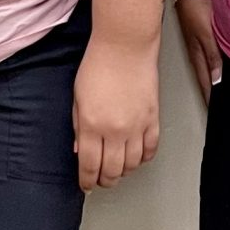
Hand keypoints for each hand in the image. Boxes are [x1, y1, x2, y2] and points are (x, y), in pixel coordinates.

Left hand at [73, 36, 159, 189]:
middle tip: (101, 179)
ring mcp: (136, 126)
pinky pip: (150, 149)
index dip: (87, 181)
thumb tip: (80, 150)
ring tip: (118, 169)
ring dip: (124, 171)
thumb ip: (78, 127)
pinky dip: (143, 158)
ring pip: (133, 165)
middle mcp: (115, 130)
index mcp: (92, 125)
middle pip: (112, 171)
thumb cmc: (98, 64)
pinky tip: (136, 156)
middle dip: (105, 180)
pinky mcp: (152, 119)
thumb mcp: (77, 97)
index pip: (90, 166)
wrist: (124, 45)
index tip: (86, 184)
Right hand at [175, 0, 221, 101]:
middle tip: (222, 107)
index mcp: (196, 54)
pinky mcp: (204, 33)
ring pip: (209, 66)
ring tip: (223, 92)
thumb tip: (217, 81)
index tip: (217, 113)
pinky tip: (223, 65)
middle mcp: (198, 51)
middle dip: (213, 92)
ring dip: (216, 79)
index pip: (205, 83)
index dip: (211, 98)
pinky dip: (218, 63)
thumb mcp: (206, 32)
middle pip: (207, 77)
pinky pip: (213, 54)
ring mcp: (200, 42)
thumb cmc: (195, 5)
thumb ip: (213, 56)